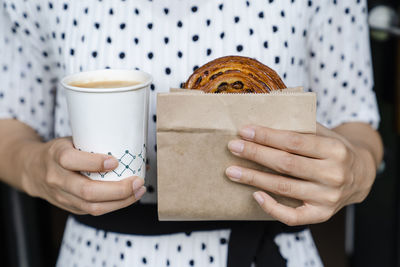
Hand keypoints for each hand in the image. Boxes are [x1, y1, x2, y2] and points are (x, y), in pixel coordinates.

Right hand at [21, 137, 145, 214]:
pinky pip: (94, 211)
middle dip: (117, 189)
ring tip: (139, 191)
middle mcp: (56, 178)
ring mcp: (62, 196)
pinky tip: (129, 197)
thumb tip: (132, 146)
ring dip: (121, 201)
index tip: (115, 161)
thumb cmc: (60, 151)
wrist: (33, 169)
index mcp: (56, 155)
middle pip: (87, 191)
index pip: (71, 160)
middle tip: (137, 181)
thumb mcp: (71, 140)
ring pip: (93, 207)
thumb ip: (94, 143)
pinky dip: (115, 205)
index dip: (94, 162)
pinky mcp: (70, 207)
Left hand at [225, 123, 376, 225]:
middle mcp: (334, 175)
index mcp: (335, 149)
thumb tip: (263, 118)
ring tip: (232, 171)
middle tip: (233, 147)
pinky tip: (255, 195)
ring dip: (254, 178)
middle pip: (286, 164)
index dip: (267, 136)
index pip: (294, 141)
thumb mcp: (324, 133)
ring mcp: (328, 198)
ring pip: (283, 188)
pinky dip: (272, 208)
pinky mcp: (321, 215)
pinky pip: (292, 217)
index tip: (245, 131)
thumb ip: (300, 127)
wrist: (361, 176)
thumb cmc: (334, 150)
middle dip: (255, 154)